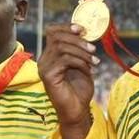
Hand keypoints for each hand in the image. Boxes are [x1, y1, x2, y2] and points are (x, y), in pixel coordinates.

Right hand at [38, 24, 98, 138]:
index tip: (82, 30)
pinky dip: (79, 61)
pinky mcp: (48, 76)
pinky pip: (64, 60)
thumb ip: (80, 50)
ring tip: (94, 61)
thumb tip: (86, 32)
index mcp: (50, 55)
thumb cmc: (79, 90)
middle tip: (93, 49)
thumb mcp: (82, 64)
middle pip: (56, 37)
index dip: (66, 27)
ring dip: (81, 51)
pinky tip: (88, 69)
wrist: (77, 111)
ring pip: (61, 47)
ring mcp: (44, 68)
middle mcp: (44, 60)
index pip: (52, 32)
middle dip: (77, 40)